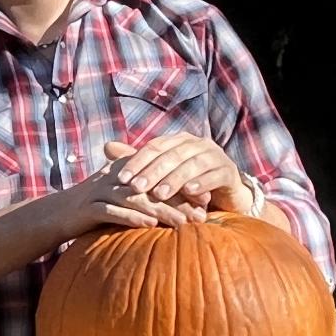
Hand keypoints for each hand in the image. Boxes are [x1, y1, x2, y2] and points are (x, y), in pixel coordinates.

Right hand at [56, 143, 204, 236]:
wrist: (56, 215)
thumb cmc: (93, 208)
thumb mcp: (120, 197)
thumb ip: (145, 195)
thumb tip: (180, 205)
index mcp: (124, 171)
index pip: (160, 175)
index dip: (184, 187)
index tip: (206, 200)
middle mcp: (113, 178)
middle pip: (152, 186)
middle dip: (179, 200)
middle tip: (201, 215)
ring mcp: (99, 192)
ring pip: (136, 199)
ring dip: (161, 210)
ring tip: (182, 223)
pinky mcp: (88, 208)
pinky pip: (112, 211)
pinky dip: (131, 217)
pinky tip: (148, 225)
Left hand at [107, 133, 247, 211]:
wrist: (223, 194)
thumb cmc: (185, 182)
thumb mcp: (160, 173)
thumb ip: (137, 160)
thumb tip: (106, 146)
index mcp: (179, 140)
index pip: (154, 147)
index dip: (137, 161)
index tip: (120, 179)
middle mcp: (197, 144)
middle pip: (172, 155)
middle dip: (152, 172)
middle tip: (136, 187)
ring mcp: (216, 156)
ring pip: (193, 165)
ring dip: (175, 179)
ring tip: (159, 194)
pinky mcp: (229, 172)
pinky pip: (215, 175)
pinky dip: (202, 183)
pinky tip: (189, 192)